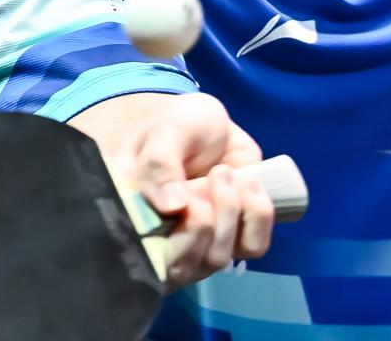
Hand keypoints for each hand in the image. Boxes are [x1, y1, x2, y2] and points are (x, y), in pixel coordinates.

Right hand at [109, 93, 273, 286]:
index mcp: (133, 217)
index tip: (184, 201)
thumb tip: (173, 208)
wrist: (209, 121)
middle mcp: (163, 239)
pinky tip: (248, 182)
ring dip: (228, 214)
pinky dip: (257, 216)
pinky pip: (253, 246)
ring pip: (217, 258)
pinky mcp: (234, 235)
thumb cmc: (178, 125)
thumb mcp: (165, 132)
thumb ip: (161, 163)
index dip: (166, 239)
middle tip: (210, 177)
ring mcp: (199, 241)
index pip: (141, 257)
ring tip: (222, 172)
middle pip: (182, 268)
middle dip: (201, 225)